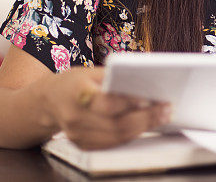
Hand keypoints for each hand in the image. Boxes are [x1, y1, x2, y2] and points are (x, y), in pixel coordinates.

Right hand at [42, 67, 169, 149]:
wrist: (49, 100)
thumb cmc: (76, 81)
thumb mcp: (91, 71)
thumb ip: (114, 77)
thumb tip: (145, 81)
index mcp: (77, 92)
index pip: (105, 102)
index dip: (128, 102)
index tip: (149, 99)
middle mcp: (75, 117)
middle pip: (115, 124)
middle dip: (145, 117)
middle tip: (166, 110)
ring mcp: (77, 135)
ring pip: (117, 136)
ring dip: (143, 127)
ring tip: (162, 117)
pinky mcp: (82, 145)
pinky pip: (112, 143)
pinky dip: (131, 134)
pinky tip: (145, 125)